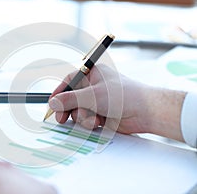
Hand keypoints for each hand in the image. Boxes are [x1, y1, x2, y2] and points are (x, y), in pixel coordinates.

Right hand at [48, 64, 185, 141]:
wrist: (146, 112)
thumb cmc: (123, 96)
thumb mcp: (93, 96)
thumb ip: (71, 100)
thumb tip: (53, 102)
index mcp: (92, 74)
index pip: (69, 81)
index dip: (59, 92)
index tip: (51, 104)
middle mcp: (93, 86)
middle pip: (71, 98)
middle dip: (68, 109)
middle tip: (61, 119)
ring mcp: (97, 100)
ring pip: (78, 111)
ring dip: (83, 117)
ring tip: (94, 118)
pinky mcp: (101, 113)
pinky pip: (87, 119)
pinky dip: (91, 122)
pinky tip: (101, 122)